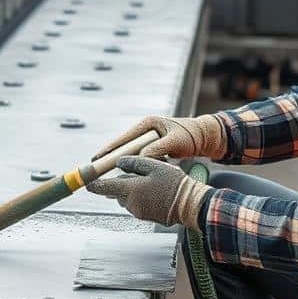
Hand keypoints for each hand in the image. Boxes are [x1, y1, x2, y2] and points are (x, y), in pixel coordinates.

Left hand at [86, 156, 210, 227]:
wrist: (189, 205)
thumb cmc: (174, 184)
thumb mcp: (154, 166)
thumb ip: (134, 164)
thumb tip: (119, 164)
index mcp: (131, 189)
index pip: (105, 187)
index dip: (94, 185)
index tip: (86, 183)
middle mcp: (131, 203)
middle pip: (116, 192)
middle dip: (119, 183)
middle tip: (129, 174)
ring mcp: (138, 212)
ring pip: (126, 198)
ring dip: (130, 190)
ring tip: (146, 181)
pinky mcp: (146, 216)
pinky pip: (136, 204)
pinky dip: (139, 197)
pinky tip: (152, 191)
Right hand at [91, 114, 225, 161]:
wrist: (204, 137)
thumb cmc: (191, 136)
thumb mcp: (174, 142)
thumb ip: (158, 149)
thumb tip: (141, 157)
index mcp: (148, 124)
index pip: (124, 138)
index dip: (109, 149)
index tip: (97, 158)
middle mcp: (146, 130)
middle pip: (122, 145)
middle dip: (109, 156)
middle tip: (93, 167)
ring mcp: (149, 138)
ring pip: (129, 152)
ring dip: (119, 162)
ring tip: (103, 173)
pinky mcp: (153, 146)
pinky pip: (138, 156)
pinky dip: (131, 165)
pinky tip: (123, 174)